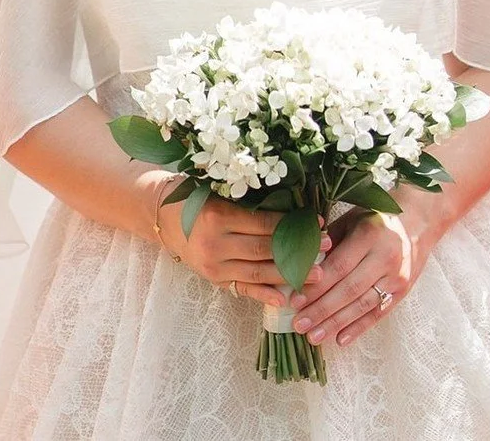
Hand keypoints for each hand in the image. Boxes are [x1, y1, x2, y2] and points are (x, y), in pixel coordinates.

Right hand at [156, 190, 330, 309]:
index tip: (318, 222)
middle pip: (265, 250)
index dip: (292, 224)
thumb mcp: (219, 190)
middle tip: (326, 249)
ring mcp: (215, 267)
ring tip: (318, 274)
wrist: (163, 218)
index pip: (263, 223)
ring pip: (258, 272)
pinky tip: (285, 298)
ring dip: (290, 275)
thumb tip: (292, 203)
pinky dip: (265, 294)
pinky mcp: (215, 281)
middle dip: (298, 250)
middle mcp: (216, 245)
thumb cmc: (196, 196)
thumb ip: (249, 198)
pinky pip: (244, 289)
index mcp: (218, 217)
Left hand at [289, 206, 427, 348]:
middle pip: (349, 289)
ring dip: (336, 324)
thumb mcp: (352, 219)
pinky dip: (359, 328)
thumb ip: (330, 241)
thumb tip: (303, 265)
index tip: (295, 300)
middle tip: (299, 324)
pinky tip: (340, 339)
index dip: (317, 285)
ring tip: (313, 337)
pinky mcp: (403, 291)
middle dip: (321, 310)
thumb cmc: (377, 218)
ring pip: (362, 305)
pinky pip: (378, 313)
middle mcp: (385, 257)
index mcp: (369, 235)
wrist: (420, 222)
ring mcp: (396, 277)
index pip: (339, 266)